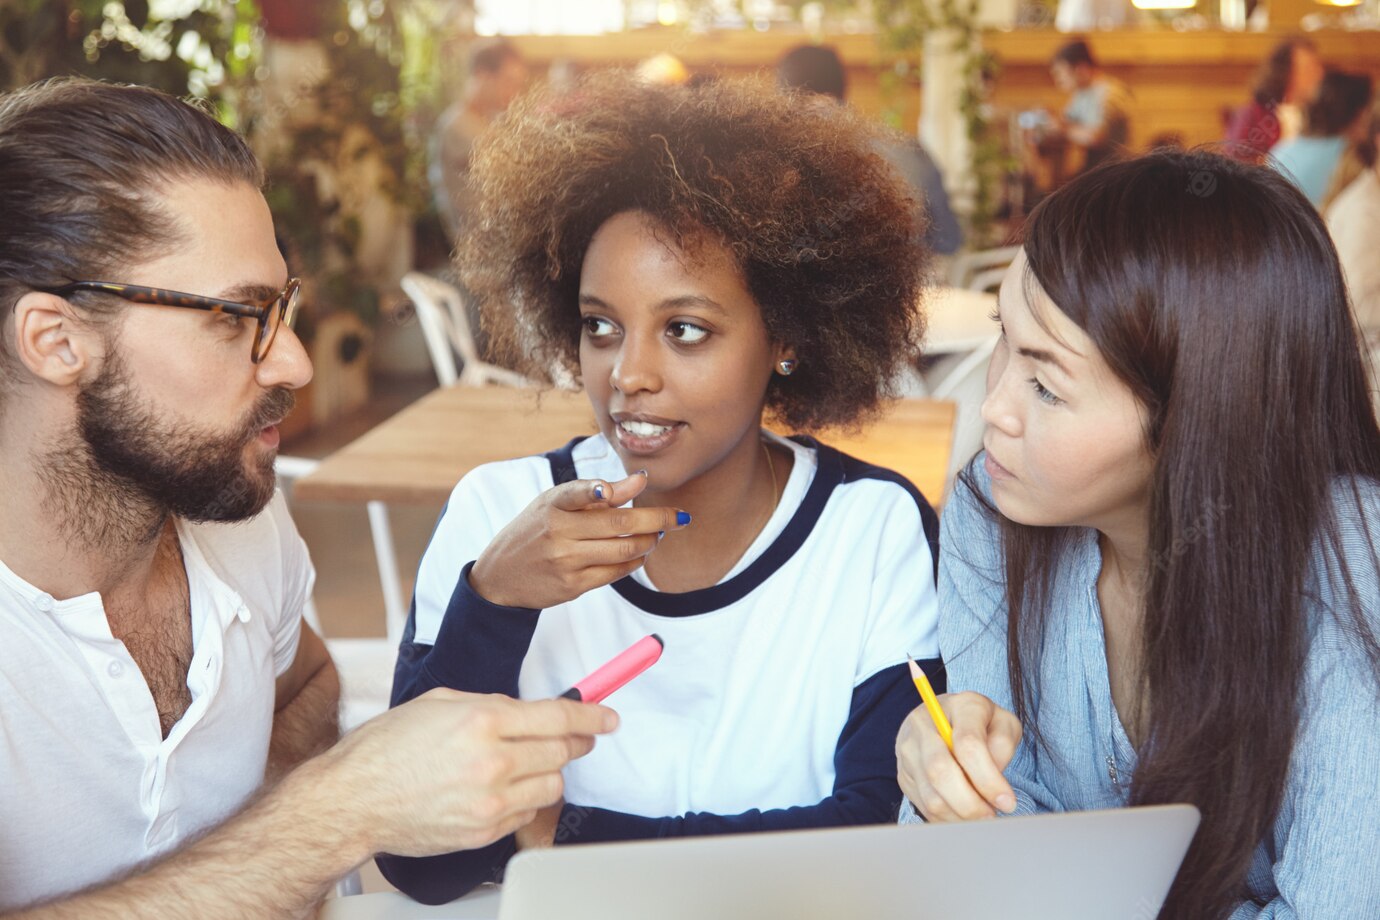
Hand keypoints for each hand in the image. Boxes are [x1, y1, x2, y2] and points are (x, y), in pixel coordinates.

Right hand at [325, 689, 616, 856]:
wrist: (353, 801)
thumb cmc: (387, 748)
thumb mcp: (441, 703)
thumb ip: (491, 704)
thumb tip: (530, 711)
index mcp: (484, 721)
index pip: (560, 718)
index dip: (592, 717)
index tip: (609, 719)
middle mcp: (493, 761)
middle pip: (563, 752)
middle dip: (574, 743)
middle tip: (573, 739)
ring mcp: (490, 801)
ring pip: (552, 785)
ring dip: (547, 771)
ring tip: (523, 763)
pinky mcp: (484, 831)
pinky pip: (528, 813)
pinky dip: (524, 798)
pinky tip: (501, 788)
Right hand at [469, 471, 689, 608]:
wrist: (500, 576)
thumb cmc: (535, 530)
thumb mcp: (555, 504)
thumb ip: (598, 492)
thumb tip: (641, 480)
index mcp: (552, 505)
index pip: (579, 492)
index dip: (604, 489)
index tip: (634, 484)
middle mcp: (558, 532)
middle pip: (619, 524)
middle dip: (657, 520)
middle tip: (679, 517)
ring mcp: (565, 561)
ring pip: (622, 551)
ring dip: (649, 542)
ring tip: (659, 536)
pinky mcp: (572, 586)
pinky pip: (614, 573)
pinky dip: (634, 562)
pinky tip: (640, 554)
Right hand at [895, 691, 1021, 821]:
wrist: (945, 719)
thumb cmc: (981, 725)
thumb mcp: (1003, 724)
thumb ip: (1004, 745)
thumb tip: (993, 778)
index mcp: (959, 706)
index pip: (968, 745)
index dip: (988, 779)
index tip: (1006, 802)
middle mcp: (925, 723)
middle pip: (941, 772)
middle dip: (970, 804)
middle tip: (990, 816)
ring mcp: (908, 748)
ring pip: (931, 796)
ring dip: (960, 816)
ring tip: (979, 816)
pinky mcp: (903, 773)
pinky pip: (924, 806)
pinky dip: (948, 818)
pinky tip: (964, 815)